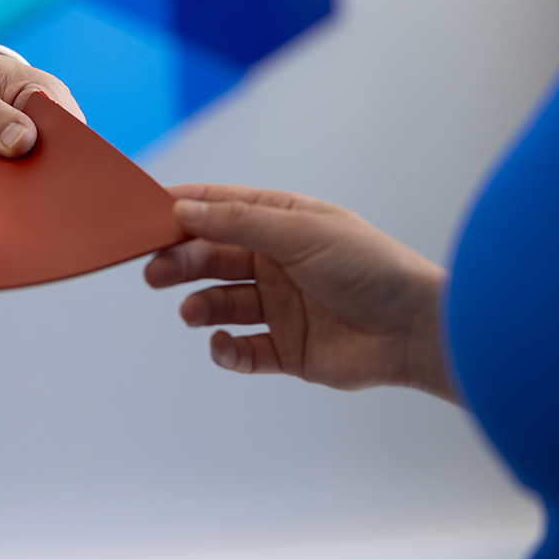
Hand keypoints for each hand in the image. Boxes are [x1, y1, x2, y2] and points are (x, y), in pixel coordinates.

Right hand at [145, 185, 454, 398]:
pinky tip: (222, 345)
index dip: (183, 209)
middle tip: (155, 270)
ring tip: (192, 312)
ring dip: (200, 306)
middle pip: (213, 257)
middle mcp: (278, 262)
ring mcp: (282, 306)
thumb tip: (185, 208)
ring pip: (222, 303)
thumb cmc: (369, 267)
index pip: (222, 208)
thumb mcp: (300, 231)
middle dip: (182, 261)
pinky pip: (243, 350)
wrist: (414, 329)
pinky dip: (226, 350)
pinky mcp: (288, 349)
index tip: (144, 214)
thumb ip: (239, 221)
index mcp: (283, 223)